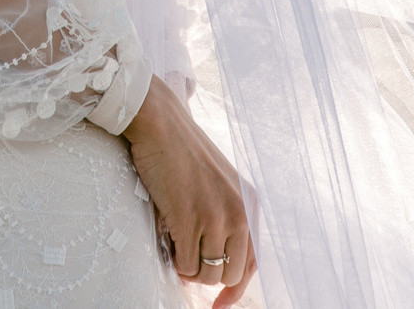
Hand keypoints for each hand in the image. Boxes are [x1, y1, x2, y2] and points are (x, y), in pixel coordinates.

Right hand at [123, 75, 253, 303]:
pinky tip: (166, 235)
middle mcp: (240, 214)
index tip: (220, 305)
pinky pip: (183, 264)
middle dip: (205, 276)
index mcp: (250, 205)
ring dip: (186, 266)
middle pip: (228, 275)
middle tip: (184, 258)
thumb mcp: (219, 184)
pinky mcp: (189, 220)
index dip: (234, 290)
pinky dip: (172, 259)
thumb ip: (226, 219)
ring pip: (205, 274)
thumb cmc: (182, 152)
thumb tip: (215, 266)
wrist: (160, 123)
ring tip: (174, 240)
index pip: (252, 264)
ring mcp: (216, 218)